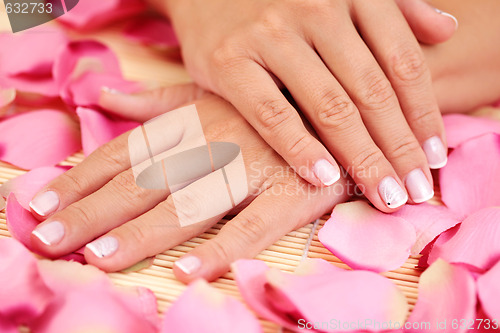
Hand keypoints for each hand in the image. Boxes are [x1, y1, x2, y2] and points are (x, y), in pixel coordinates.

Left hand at [28, 86, 350, 281]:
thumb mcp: (209, 91)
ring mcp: (254, 166)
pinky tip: (188, 272)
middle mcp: (215, 140)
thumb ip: (154, 101)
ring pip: (190, 202)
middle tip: (49, 239)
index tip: (41, 204)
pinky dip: (222, 248)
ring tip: (102, 258)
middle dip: (93, 210)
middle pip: (144, 179)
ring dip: (144, 231)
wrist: (346, 106)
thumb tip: (100, 97)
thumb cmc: (272, 102)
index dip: (81, 178)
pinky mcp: (293, 192)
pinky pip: (255, 224)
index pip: (125, 150)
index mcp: (191, 117)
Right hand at [146, 0, 457, 211]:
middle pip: (372, 92)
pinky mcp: (230, 61)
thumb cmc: (281, 0)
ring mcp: (271, 35)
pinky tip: (324, 177)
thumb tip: (445, 30)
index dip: (424, 114)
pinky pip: (272, 113)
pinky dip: (300, 147)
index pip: (403, 63)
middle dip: (399, 148)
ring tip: (384, 195)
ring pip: (329, 107)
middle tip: (416, 191)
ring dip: (362, 157)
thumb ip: (396, 10)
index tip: (435, 157)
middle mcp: (317, 10)